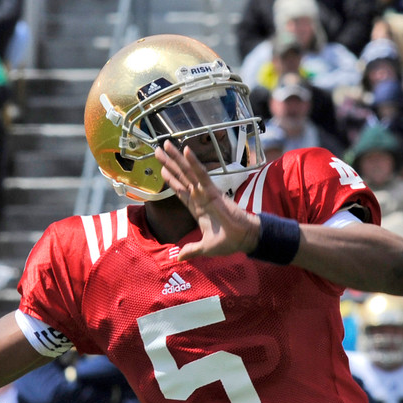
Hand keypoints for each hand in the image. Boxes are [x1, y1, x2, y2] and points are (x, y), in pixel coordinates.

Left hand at [153, 141, 258, 259]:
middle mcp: (200, 197)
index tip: (162, 169)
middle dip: (170, 163)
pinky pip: (202, 174)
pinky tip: (186, 150)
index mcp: (198, 208)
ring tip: (165, 144)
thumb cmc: (228, 241)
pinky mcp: (213, 191)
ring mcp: (206, 192)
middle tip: (158, 149)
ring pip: (188, 172)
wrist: (244, 239)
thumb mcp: (205, 248)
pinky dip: (194, 163)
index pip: (181, 191)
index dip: (171, 180)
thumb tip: (179, 257)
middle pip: (181, 177)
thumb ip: (192, 250)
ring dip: (176, 158)